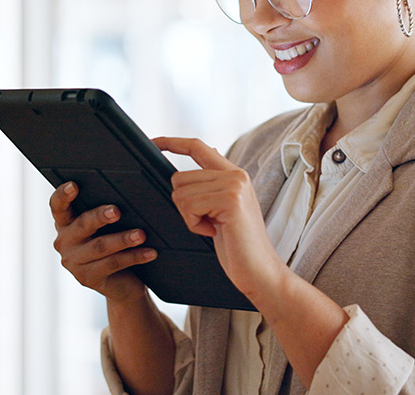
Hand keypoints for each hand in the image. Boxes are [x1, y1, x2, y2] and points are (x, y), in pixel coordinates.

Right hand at [49, 182, 157, 301]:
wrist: (121, 283)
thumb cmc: (114, 245)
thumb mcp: (106, 227)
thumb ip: (107, 212)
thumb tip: (126, 196)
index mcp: (65, 223)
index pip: (58, 206)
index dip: (63, 195)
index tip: (73, 185)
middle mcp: (64, 242)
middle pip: (82, 225)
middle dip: (100, 216)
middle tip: (116, 211)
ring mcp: (74, 262)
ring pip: (100, 246)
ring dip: (123, 239)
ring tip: (141, 234)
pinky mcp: (87, 278)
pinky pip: (113, 264)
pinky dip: (134, 256)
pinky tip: (149, 252)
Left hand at [156, 137, 287, 299]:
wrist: (260, 271)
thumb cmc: (238, 246)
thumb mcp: (223, 211)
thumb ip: (212, 186)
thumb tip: (201, 161)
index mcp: (233, 174)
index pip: (197, 147)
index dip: (172, 142)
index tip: (154, 143)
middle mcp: (236, 175)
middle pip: (179, 177)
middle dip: (183, 206)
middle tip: (207, 223)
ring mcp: (234, 185)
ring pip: (181, 193)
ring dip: (189, 217)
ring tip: (213, 228)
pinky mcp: (230, 200)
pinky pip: (189, 206)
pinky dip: (194, 224)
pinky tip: (213, 232)